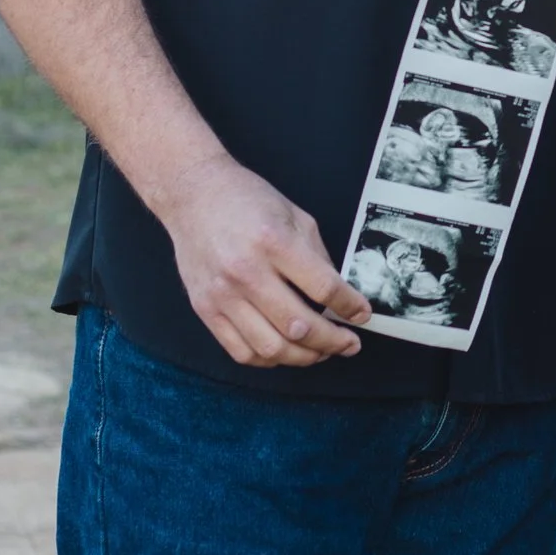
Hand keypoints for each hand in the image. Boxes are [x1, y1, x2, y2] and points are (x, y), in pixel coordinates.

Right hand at [154, 151, 371, 367]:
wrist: (192, 195)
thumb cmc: (245, 200)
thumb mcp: (295, 215)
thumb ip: (318, 255)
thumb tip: (339, 293)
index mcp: (274, 242)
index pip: (323, 288)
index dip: (350, 306)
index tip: (363, 315)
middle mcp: (246, 272)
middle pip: (298, 326)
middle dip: (333, 342)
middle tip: (349, 344)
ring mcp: (223, 295)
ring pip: (271, 348)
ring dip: (304, 357)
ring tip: (321, 352)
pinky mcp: (205, 310)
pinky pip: (241, 351)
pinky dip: (269, 359)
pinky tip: (285, 351)